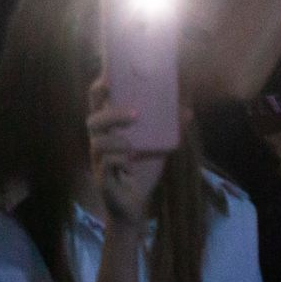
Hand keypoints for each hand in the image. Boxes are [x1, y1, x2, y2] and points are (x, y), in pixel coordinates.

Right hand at [86, 78, 168, 228]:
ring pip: (96, 141)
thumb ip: (168, 129)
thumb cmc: (142, 172)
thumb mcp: (158, 147)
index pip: (98, 104)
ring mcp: (98, 160)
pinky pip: (105, 164)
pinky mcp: (102, 178)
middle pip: (93, 120)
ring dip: (116, 140)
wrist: (135, 206)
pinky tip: (130, 165)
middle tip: (136, 114)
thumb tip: (187, 111)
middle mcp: (100, 142)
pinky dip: (119, 161)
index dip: (100, 88)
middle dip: (112, 113)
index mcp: (109, 130)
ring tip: (132, 146)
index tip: (109, 75)